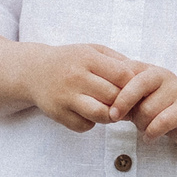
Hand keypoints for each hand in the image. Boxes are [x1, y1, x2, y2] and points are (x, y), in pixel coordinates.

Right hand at [20, 43, 136, 131]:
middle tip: (125, 103)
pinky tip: (89, 113)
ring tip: (111, 110)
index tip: (133, 88)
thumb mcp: (93, 50)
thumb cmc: (71, 60)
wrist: (34, 71)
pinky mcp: (57, 114)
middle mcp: (75, 77)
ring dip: (110, 116)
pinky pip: (84, 126)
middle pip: (114, 96)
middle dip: (123, 102)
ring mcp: (65, 97)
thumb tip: (143, 76)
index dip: (132, 84)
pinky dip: (91, 123)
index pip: (122, 75)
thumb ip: (117, 60)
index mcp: (87, 58)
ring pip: (101, 115)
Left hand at [109, 62, 176, 143]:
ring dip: (141, 124)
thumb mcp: (138, 100)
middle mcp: (164, 76)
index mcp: (149, 70)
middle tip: (114, 117)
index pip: (126, 71)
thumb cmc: (160, 108)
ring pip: (148, 109)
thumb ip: (121, 98)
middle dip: (122, 104)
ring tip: (144, 127)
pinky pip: (162, 122)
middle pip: (136, 87)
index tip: (103, 103)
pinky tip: (150, 137)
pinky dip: (152, 132)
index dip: (112, 88)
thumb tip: (99, 104)